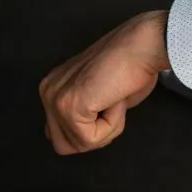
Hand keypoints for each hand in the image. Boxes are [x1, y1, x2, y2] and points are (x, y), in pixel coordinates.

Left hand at [40, 10, 170, 154]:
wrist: (144, 46)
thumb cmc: (134, 66)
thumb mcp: (103, 96)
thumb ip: (87, 115)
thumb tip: (81, 138)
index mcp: (53, 87)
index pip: (59, 134)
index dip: (89, 129)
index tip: (107, 102)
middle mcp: (48, 92)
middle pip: (63, 145)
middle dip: (94, 134)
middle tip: (111, 104)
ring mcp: (56, 99)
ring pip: (79, 145)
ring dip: (105, 129)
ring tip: (114, 99)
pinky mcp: (70, 106)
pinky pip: (91, 139)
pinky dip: (112, 125)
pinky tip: (116, 99)